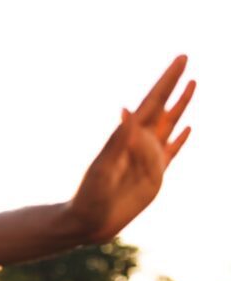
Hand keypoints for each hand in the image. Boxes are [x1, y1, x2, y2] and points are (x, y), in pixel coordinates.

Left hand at [66, 55, 194, 243]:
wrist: (89, 221)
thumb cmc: (90, 195)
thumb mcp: (103, 167)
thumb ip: (118, 140)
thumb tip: (126, 109)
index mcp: (129, 136)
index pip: (152, 101)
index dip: (167, 79)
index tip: (181, 59)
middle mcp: (140, 143)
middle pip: (163, 106)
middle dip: (174, 84)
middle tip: (184, 59)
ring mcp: (149, 157)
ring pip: (170, 124)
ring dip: (181, 105)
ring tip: (191, 84)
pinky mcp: (154, 175)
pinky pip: (172, 151)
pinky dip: (181, 139)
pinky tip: (188, 128)